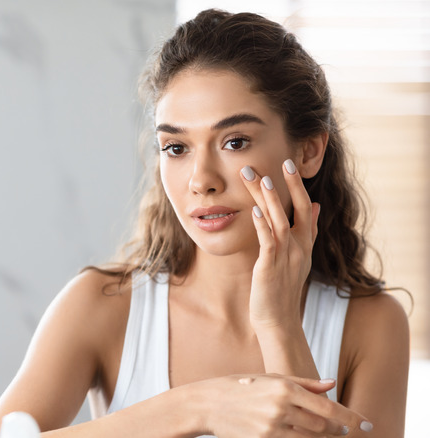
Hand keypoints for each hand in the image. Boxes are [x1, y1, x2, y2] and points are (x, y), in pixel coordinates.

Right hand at [202, 374, 371, 436]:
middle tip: (338, 429)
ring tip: (319, 432)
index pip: (328, 407)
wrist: (207, 403)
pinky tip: (298, 435)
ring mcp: (271, 427)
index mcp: (284, 388)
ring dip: (318, 436)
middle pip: (322, 426)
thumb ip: (303, 383)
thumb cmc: (240, 387)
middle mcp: (280, 407)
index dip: (351, 418)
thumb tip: (332, 384)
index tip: (367, 425)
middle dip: (332, 429)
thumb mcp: (270, 378)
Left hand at [240, 159, 320, 329]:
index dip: (298, 186)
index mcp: (304, 244)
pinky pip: (268, 243)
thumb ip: (307, 231)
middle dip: (289, 186)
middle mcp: (299, 248)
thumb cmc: (282, 288)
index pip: (307, 208)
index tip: (289, 164)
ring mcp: (286, 258)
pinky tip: (253, 212)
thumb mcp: (298, 257)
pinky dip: (262, 226)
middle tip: (281, 161)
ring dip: (272, 200)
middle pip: (298, 210)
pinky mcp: (270, 268)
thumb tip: (317, 205)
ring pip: (280, 222)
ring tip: (262, 179)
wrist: (278, 321)